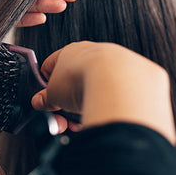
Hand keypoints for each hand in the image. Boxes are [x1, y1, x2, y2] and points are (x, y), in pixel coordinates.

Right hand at [31, 42, 175, 143]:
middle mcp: (95, 53)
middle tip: (64, 122)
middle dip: (68, 105)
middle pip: (76, 81)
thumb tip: (40, 102)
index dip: (46, 88)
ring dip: (89, 106)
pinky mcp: (135, 75)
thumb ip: (45, 98)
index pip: (51, 67)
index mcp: (71, 51)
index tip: (47, 104)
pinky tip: (104, 118)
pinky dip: (110, 106)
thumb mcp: (54, 94)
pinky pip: (117, 94)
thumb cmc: (83, 80)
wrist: (117, 81)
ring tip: (84, 123)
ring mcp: (116, 62)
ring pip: (98, 89)